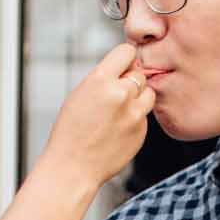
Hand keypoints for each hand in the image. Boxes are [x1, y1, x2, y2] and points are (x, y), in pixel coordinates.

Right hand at [42, 42, 153, 191]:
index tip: (121, 67)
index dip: (124, 60)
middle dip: (130, 82)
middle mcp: (121, 94)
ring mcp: (134, 114)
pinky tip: (117, 130)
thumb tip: (127, 68)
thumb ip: (105, 79)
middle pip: (139, 74)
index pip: (127, 52)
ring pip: (148, 94)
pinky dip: (135, 120)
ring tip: (118, 112)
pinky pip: (144, 117)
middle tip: (115, 96)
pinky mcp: (142, 131)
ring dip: (138, 99)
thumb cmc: (71, 131)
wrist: (72, 167)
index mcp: (101, 80)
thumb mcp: (80, 94)